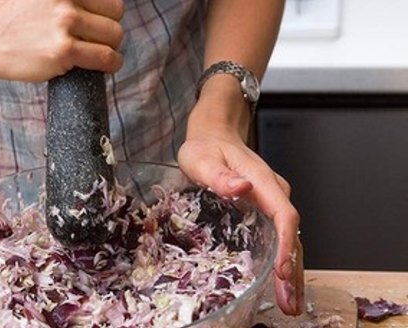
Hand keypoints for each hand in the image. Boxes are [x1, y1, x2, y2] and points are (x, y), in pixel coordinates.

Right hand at [0, 0, 123, 80]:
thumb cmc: (13, 18)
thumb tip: (101, 10)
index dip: (107, 14)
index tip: (100, 24)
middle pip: (115, 15)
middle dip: (109, 30)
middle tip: (99, 41)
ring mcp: (64, 23)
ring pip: (113, 36)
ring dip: (112, 47)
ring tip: (101, 54)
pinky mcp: (63, 50)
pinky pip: (104, 57)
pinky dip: (112, 63)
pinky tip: (107, 66)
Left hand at [178, 98, 303, 314]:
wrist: (214, 135)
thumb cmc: (206, 148)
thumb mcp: (202, 158)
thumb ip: (218, 174)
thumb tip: (240, 186)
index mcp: (262, 181)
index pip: (283, 215)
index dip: (286, 243)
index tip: (281, 269)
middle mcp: (274, 193)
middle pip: (292, 234)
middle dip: (292, 269)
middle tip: (290, 302)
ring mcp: (272, 202)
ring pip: (290, 239)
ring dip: (292, 271)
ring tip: (291, 303)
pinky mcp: (266, 210)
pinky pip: (281, 238)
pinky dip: (284, 261)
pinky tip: (282, 283)